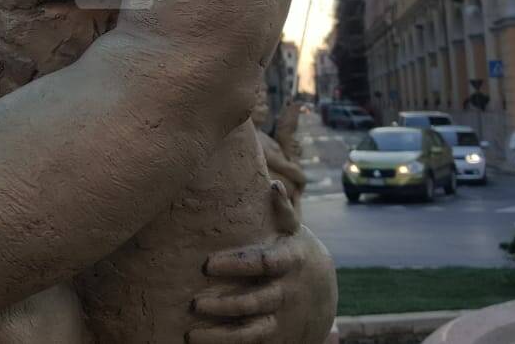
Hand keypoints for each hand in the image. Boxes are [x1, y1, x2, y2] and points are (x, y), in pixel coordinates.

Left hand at [187, 182, 336, 343]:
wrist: (323, 294)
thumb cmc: (294, 252)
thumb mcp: (294, 233)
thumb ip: (283, 212)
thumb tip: (274, 185)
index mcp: (290, 261)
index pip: (263, 264)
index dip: (237, 265)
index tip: (207, 264)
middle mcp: (287, 291)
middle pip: (256, 301)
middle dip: (226, 304)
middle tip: (195, 303)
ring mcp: (282, 316)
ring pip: (252, 328)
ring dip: (221, 332)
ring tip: (191, 332)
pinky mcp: (275, 335)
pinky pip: (249, 343)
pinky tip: (197, 341)